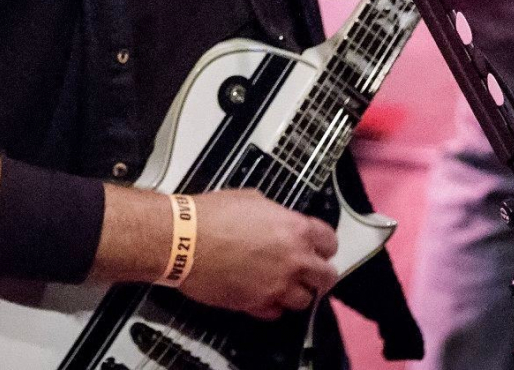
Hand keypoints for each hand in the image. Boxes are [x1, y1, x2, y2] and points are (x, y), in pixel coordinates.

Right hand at [181, 189, 337, 319]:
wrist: (183, 239)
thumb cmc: (211, 216)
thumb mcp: (253, 200)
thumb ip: (276, 216)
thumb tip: (280, 222)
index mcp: (295, 230)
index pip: (330, 242)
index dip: (325, 244)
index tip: (320, 247)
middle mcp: (292, 260)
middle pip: (327, 277)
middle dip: (320, 273)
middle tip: (310, 271)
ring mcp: (276, 286)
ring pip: (305, 300)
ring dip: (298, 292)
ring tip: (285, 284)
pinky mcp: (255, 304)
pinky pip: (276, 313)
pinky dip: (273, 305)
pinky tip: (264, 294)